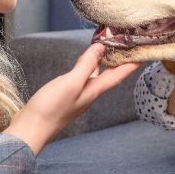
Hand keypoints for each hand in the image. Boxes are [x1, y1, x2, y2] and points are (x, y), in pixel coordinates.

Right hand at [6, 43, 140, 153]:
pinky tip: (83, 62)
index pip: (118, 75)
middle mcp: (89, 93)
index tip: (144, 53)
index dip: (131, 64)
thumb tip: (101, 49)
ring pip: (95, 75)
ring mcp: (77, 95)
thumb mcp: (71, 83)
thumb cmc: (51, 108)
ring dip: (102, 61)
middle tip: (125, 45)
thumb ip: (86, 66)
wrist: (31, 129)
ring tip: (107, 47)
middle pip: (109, 74)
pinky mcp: (66, 95)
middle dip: (118, 60)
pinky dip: (87, 66)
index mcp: (94, 91)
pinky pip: (82, 77)